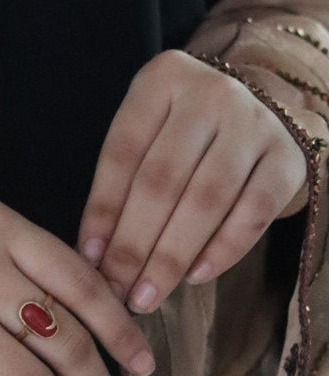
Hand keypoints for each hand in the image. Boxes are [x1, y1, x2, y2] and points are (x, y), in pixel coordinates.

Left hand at [76, 49, 320, 311]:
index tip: (89, 260)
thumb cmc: (187, 135)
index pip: (123, 154)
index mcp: (163, 80)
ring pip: (204, 201)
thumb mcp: (149, 136)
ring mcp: (255, 123)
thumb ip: (121, 183)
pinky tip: (195, 277)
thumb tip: (93, 253)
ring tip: (146, 295)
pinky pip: (252, 214)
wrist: (264, 112)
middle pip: (162, 181)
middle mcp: (212, 93)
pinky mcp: (288, 159)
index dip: (103, 211)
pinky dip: (222, 251)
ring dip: (171, 257)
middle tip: (115, 292)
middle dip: (133, 245)